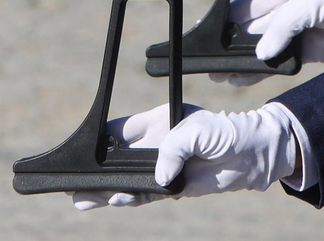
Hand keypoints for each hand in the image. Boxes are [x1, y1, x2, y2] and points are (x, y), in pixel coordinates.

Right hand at [71, 102, 299, 208]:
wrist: (251, 155)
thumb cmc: (225, 133)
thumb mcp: (196, 131)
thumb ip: (173, 150)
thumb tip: (159, 178)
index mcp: (158, 122)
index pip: (121, 130)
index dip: (100, 139)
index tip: (81, 148)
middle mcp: (157, 144)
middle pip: (118, 159)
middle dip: (96, 170)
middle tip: (72, 181)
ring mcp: (163, 166)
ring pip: (126, 179)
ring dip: (106, 189)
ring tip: (81, 198)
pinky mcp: (171, 187)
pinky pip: (144, 194)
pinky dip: (128, 199)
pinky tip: (112, 201)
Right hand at [208, 0, 323, 85]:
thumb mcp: (309, 2)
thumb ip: (284, 26)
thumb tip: (261, 53)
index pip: (244, 8)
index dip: (224, 19)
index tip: (205, 30)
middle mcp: (280, 15)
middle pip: (247, 33)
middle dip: (228, 46)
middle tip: (207, 60)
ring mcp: (290, 35)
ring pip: (258, 51)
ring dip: (240, 62)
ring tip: (218, 74)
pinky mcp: (300, 53)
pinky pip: (274, 65)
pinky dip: (257, 72)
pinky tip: (240, 78)